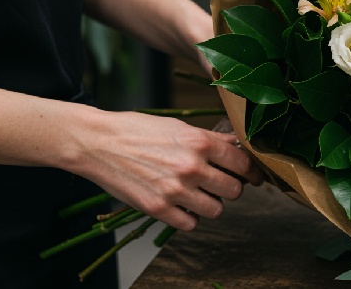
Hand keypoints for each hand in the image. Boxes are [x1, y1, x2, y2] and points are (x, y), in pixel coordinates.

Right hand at [72, 111, 262, 230]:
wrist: (97, 142)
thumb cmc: (137, 130)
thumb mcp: (178, 127)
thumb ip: (210, 138)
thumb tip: (236, 144)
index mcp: (199, 142)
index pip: (243, 163)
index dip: (251, 171)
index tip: (252, 176)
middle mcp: (191, 166)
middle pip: (234, 190)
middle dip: (230, 188)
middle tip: (219, 184)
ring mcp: (175, 190)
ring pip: (216, 210)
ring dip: (210, 204)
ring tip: (198, 194)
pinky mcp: (158, 208)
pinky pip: (191, 224)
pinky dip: (189, 217)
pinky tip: (181, 205)